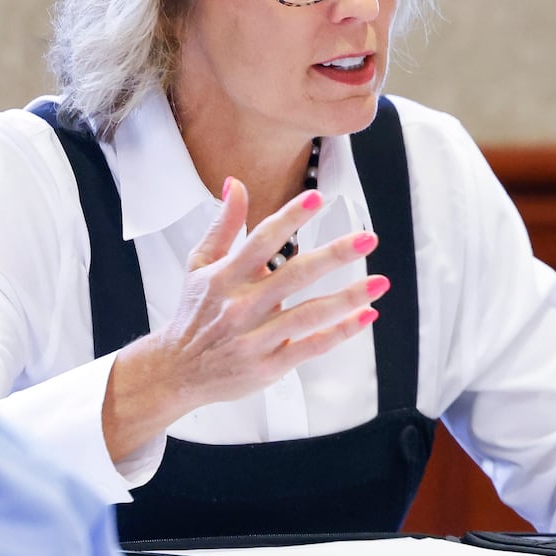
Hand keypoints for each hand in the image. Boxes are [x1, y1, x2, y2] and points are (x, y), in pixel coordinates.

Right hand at [102, 178, 387, 462]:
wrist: (176, 371)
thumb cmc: (194, 313)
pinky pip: (310, 347)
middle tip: (368, 239)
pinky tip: (366, 316)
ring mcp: (255, 338)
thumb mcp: (200, 264)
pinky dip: (340, 333)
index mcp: (226, 276)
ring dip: (348, 298)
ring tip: (380, 282)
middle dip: (334, 255)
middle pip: (294, 275)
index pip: (262, 240)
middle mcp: (242, 305)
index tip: (317, 198)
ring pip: (308, 314)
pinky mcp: (268, 366)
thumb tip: (235, 183)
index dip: (290, 217)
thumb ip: (224, 224)